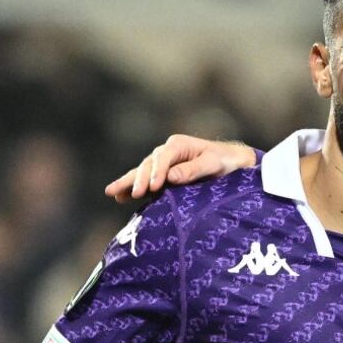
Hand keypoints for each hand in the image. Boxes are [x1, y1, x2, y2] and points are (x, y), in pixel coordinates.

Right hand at [104, 135, 256, 199]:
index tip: (154, 188)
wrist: (230, 163)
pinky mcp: (162, 176)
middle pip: (148, 165)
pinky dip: (132, 188)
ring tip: (112, 193)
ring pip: (141, 172)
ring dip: (128, 183)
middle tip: (134, 195)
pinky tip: (119, 197)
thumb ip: (193, 170)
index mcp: (178, 145)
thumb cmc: (224, 162)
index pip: (162, 158)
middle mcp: (167, 152)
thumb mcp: (213, 164)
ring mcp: (162, 164)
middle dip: (139, 180)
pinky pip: (145, 182)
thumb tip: (170, 177)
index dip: (157, 172)